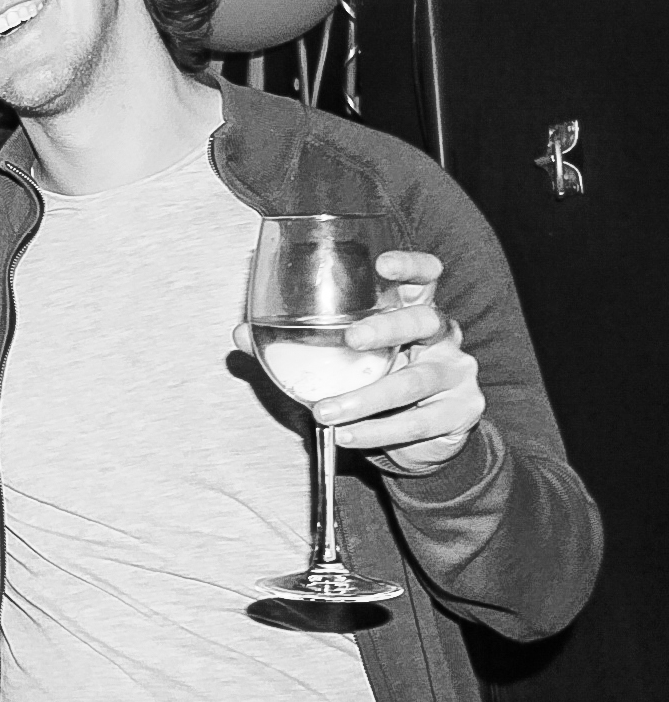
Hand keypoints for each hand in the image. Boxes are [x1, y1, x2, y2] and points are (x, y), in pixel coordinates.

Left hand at [230, 250, 483, 474]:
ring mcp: (456, 373)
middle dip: (388, 327)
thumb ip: (292, 345)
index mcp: (414, 311)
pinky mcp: (460, 412)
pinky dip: (378, 431)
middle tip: (351, 338)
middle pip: (426, 320)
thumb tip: (240, 333)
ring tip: (325, 412)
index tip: (382, 264)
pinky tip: (348, 435)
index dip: (411, 266)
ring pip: (415, 381)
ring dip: (367, 397)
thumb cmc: (374, 380)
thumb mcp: (336, 359)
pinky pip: (417, 422)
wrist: (421, 437)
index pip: (425, 277)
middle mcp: (442, 336)